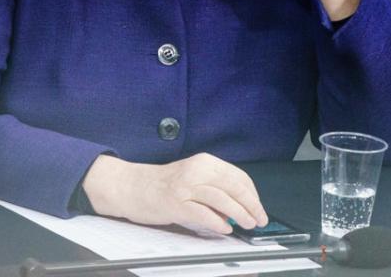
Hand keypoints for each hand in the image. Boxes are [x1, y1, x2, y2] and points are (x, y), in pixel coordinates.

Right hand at [81, 153, 269, 234]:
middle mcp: (197, 170)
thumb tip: (238, 207)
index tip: (259, 207)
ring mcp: (186, 186)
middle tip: (259, 219)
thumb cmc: (162, 184)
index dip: (253, 194)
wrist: (131, 186)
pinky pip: (203, 213)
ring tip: (247, 224)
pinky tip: (225, 228)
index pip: (238, 176)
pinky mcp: (176, 203)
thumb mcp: (192, 177)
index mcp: (204, 162)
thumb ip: (214, 187)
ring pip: (222, 199)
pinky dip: (218, 222)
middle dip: (251, 205)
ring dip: (240, 214)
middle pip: (234, 187)